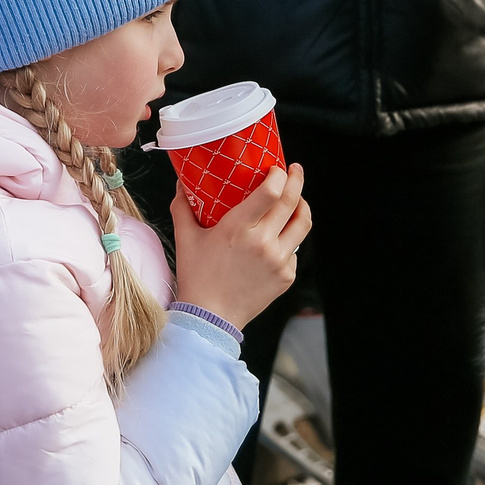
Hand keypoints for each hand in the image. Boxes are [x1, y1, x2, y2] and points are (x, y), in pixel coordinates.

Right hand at [171, 164, 310, 326]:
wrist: (211, 317)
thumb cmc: (197, 276)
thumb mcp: (186, 238)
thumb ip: (183, 207)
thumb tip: (182, 184)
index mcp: (237, 229)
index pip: (270, 193)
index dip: (278, 175)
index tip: (276, 167)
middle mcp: (263, 243)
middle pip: (292, 202)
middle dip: (296, 180)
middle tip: (294, 170)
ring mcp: (278, 261)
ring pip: (302, 224)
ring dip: (302, 206)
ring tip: (297, 199)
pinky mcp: (286, 276)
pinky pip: (294, 249)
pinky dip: (289, 238)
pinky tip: (280, 235)